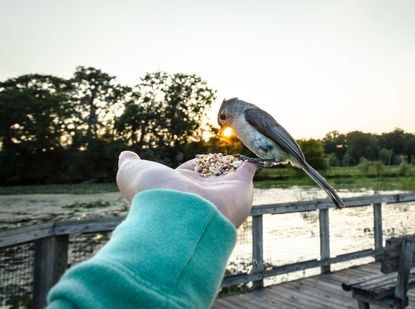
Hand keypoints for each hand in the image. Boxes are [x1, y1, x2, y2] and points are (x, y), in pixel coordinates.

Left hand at [116, 151, 257, 227]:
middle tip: (220, 158)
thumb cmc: (154, 194)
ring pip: (229, 174)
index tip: (198, 159)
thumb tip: (126, 155)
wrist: (181, 213)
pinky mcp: (241, 188)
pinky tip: (252, 158)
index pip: (190, 172)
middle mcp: (201, 193)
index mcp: (179, 188)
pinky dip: (251, 164)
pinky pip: (247, 172)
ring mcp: (221, 191)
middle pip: (211, 175)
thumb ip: (130, 164)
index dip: (193, 165)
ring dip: (234, 164)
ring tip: (238, 155)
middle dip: (215, 167)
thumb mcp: (133, 174)